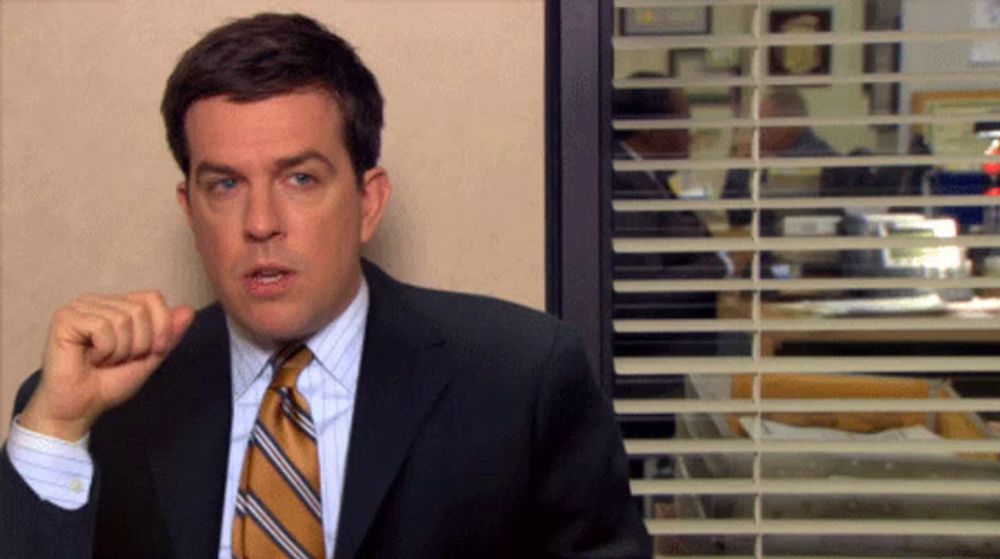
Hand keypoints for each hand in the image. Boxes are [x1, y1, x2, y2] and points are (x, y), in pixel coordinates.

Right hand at [20, 291, 194, 440]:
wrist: (80, 408)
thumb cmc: (108, 384)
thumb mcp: (149, 358)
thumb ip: (168, 335)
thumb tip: (188, 310)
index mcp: (117, 306)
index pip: (152, 297)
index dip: (161, 326)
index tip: (152, 352)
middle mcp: (98, 302)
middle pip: (140, 309)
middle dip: (139, 343)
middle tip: (118, 360)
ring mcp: (80, 308)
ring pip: (122, 319)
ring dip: (120, 350)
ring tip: (103, 361)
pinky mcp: (65, 318)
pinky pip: (102, 327)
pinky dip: (104, 350)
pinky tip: (90, 359)